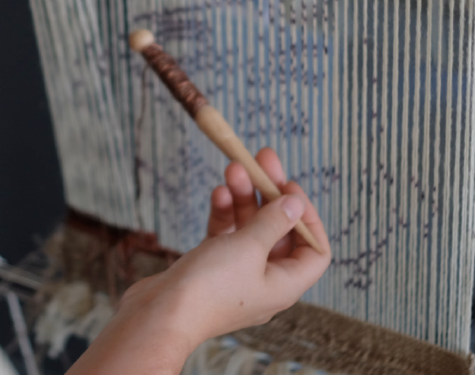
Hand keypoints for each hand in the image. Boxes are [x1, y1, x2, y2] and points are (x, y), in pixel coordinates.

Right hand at [116, 148, 330, 352]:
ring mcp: (237, 274)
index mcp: (284, 284)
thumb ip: (274, 221)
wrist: (160, 314)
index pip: (315, 251)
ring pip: (249, 228)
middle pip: (278, 231)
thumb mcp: (249, 247)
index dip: (309, 218)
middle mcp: (265, 280)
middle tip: (263, 159)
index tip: (291, 189)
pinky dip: (224, 213)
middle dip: (270, 194)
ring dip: (243, 197)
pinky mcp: (211, 268)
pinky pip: (225, 235)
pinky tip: (218, 193)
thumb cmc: (209, 288)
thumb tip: (296, 203)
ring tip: (233, 168)